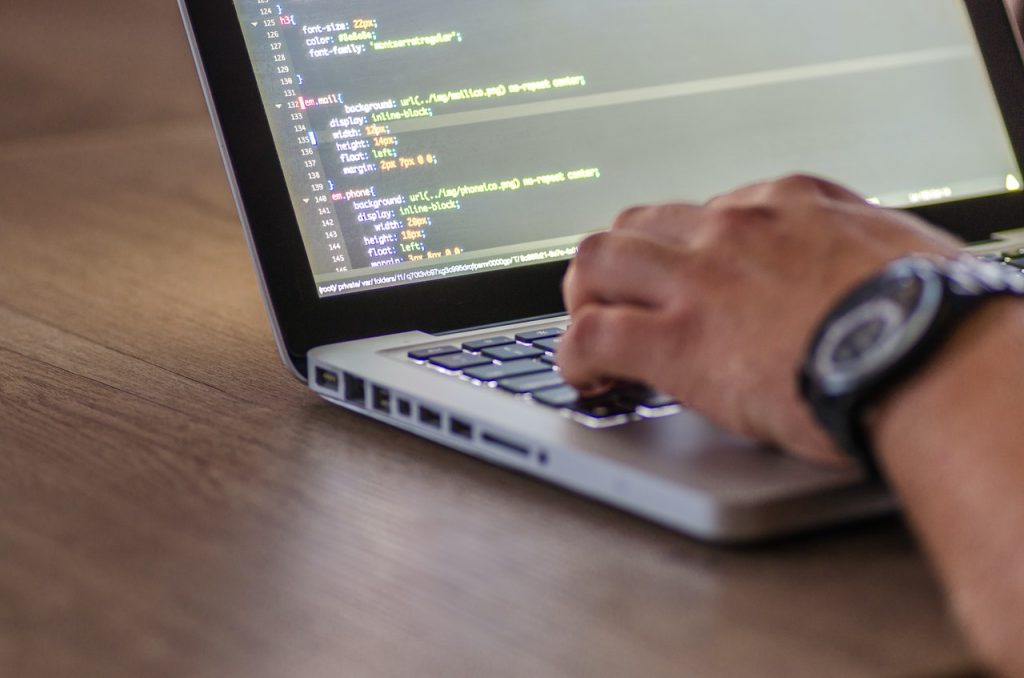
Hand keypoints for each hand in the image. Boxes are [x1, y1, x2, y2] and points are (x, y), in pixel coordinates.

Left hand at [557, 175, 961, 465]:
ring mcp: (698, 281)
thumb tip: (861, 265)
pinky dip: (574, 356)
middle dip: (619, 264)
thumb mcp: (904, 249)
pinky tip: (586, 379)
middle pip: (638, 224)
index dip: (686, 253)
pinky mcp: (676, 341)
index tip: (686, 283)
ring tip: (590, 334)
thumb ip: (862, 247)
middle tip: (618, 301)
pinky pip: (591, 336)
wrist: (928, 357)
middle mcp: (732, 229)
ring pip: (597, 262)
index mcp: (787, 204)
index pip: (707, 212)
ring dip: (584, 298)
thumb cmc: (934, 314)